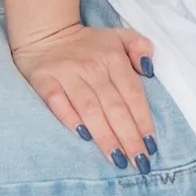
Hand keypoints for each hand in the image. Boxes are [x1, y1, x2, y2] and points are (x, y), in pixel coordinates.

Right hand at [11, 17, 157, 169]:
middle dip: (128, 136)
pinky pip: (58, 102)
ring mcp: (67, 74)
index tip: (151, 145)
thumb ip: (140, 47)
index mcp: (113, 58)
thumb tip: (150, 69)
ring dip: (105, 135)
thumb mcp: (119, 36)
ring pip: (89, 108)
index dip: (142, 120)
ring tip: (117, 158)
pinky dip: (70, 119)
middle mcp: (92, 66)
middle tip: (139, 162)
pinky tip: (83, 137)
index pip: (132, 93)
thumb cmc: (89, 43)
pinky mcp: (44, 80)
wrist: (46, 33)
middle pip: (114, 106)